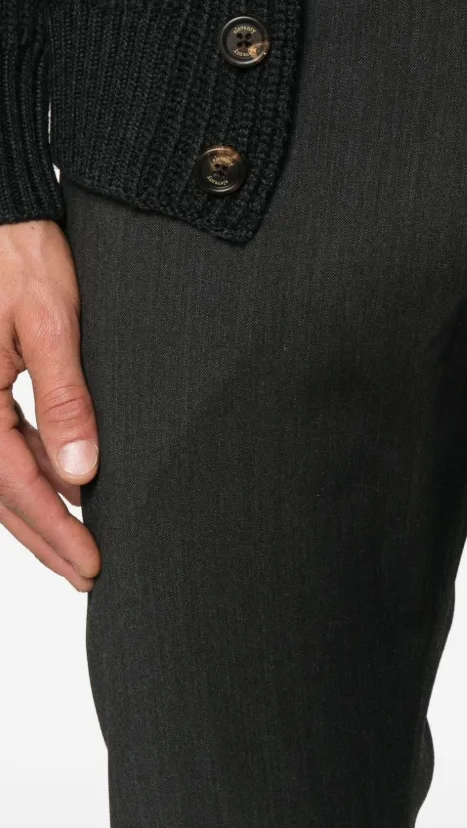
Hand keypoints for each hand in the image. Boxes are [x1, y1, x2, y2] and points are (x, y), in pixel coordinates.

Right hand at [0, 220, 99, 589]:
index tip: (90, 564)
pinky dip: (27, 471)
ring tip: (76, 546)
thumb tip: (81, 473)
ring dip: (34, 511)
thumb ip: (65, 399)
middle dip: (44, 536)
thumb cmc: (19, 255)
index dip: (54, 530)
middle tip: (87, 573)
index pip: (14, 484)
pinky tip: (61, 486)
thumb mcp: (50, 324)